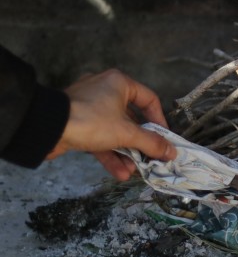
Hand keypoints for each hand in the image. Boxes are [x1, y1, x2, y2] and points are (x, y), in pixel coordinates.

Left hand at [47, 69, 176, 179]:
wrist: (46, 128)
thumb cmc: (90, 121)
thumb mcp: (126, 133)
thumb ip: (152, 143)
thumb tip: (172, 152)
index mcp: (119, 83)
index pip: (149, 100)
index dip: (159, 120)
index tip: (164, 139)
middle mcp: (105, 91)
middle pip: (131, 119)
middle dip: (140, 143)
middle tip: (149, 158)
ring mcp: (89, 107)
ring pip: (115, 131)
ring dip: (125, 153)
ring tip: (133, 171)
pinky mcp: (77, 123)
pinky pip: (99, 138)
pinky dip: (109, 154)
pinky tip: (119, 172)